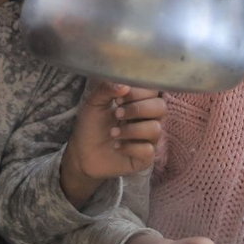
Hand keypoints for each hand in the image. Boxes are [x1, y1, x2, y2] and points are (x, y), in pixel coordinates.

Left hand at [59, 80, 165, 206]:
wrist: (82, 152)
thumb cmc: (91, 124)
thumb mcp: (94, 102)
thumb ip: (106, 89)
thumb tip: (125, 85)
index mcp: (139, 102)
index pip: (153, 90)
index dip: (139, 92)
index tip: (119, 98)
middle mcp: (147, 119)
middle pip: (161, 107)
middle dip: (138, 109)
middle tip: (117, 114)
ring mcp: (148, 138)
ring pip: (155, 129)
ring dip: (131, 130)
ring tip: (112, 133)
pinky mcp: (145, 158)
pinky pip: (148, 151)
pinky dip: (130, 147)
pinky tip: (117, 146)